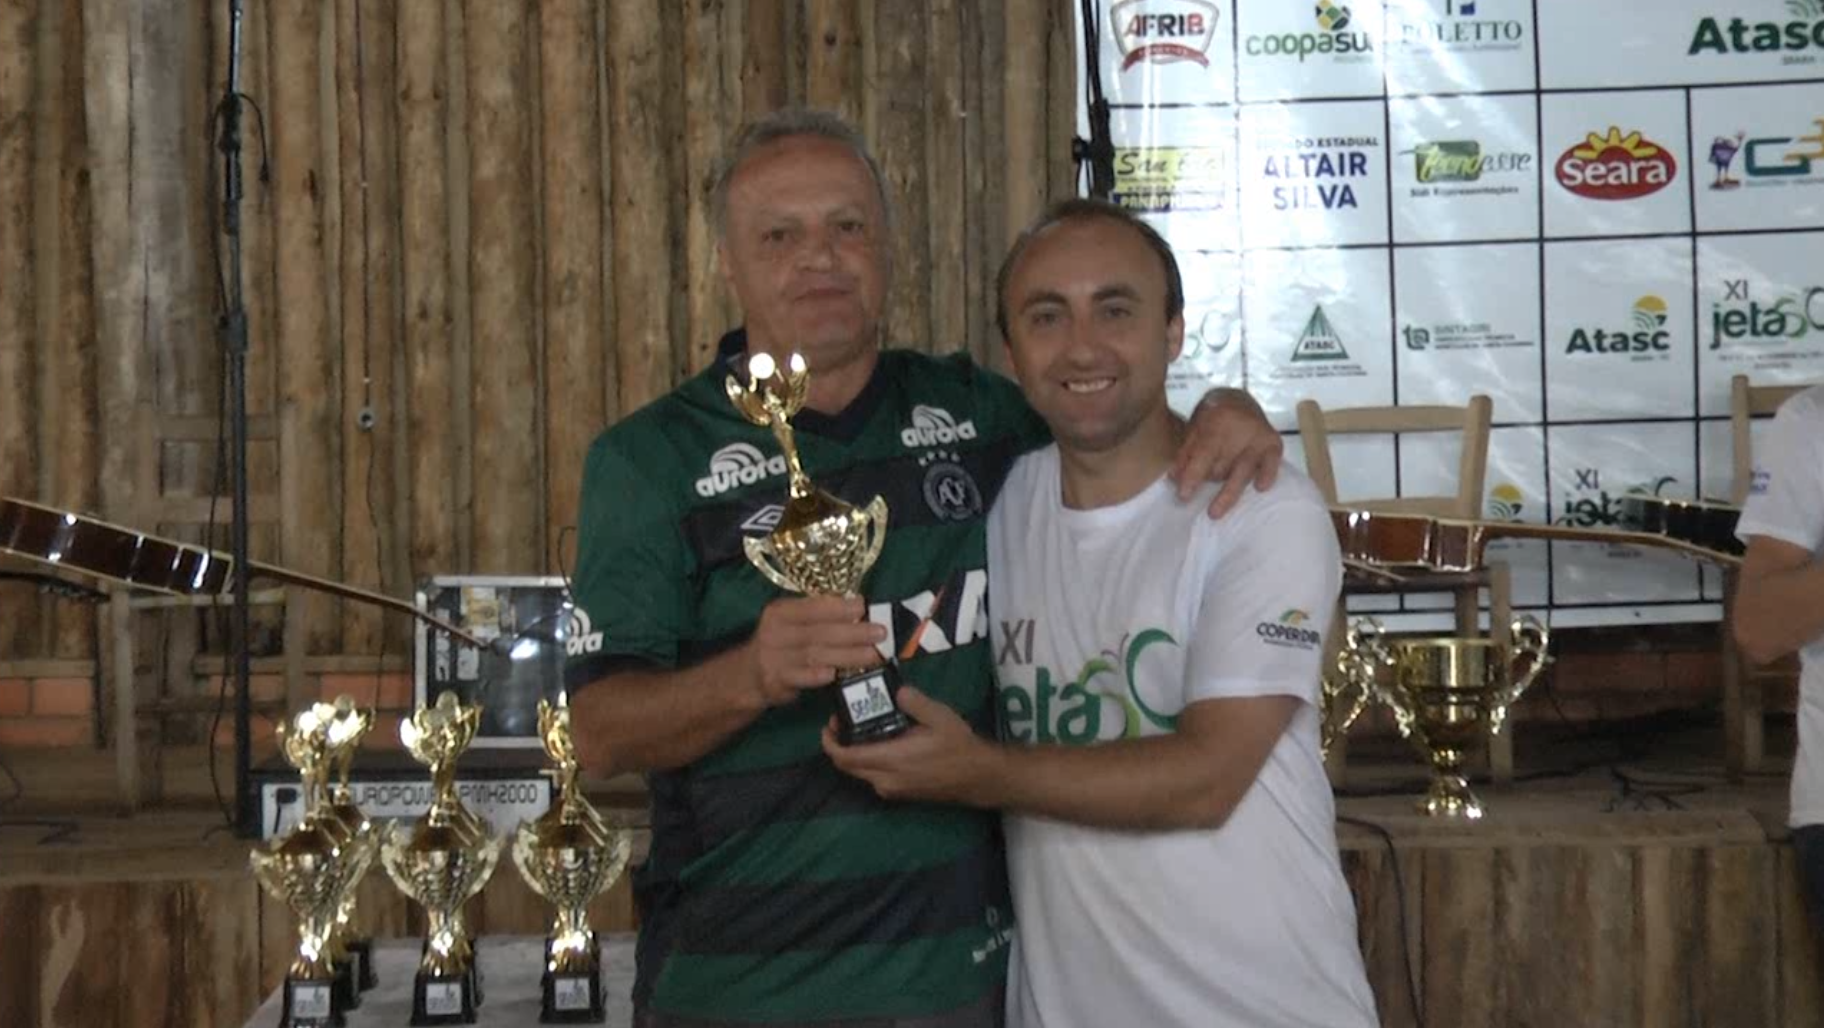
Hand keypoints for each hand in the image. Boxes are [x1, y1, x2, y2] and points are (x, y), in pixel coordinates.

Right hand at [745, 595, 886, 707]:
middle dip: (853, 632)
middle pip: (819, 632)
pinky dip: (816, 676)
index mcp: (781, 612)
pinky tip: (835, 674)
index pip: (812, 607)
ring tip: (874, 655)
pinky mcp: (775, 680)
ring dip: (848, 655)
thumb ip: (819, 617)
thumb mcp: (793, 623)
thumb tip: (859, 608)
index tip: (863, 606)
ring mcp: (774, 657)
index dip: (838, 607)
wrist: (749, 675)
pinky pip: (799, 677)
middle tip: (881, 633)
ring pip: (816, 655)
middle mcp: (776, 632)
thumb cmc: (783, 643)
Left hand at [822, 687, 999, 804]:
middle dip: (838, 746)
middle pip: (848, 767)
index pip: (846, 758)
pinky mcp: (899, 792)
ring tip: (859, 729)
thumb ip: (914, 702)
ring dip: (852, 754)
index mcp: (891, 761)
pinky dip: (867, 760)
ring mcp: (892, 789)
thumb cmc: (958, 747)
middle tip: (842, 721)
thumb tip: (896, 691)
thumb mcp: (939, 716)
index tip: (828, 724)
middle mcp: (885, 780)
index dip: (830, 743)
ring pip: (859, 773)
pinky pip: (873, 777)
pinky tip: (878, 742)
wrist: (978, 777)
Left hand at [1171, 387, 1282, 517]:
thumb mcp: (1194, 427)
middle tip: (1198, 505)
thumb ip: (1185, 452)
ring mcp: (1258, 437)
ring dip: (1228, 493)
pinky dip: (1267, 475)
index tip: (1184, 496)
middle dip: (1209, 482)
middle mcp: (1240, 430)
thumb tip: (1174, 478)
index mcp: (1217, 423)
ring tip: (1215, 512)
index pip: (1204, 455)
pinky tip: (1260, 487)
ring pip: (1243, 471)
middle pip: (1223, 466)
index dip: (1193, 476)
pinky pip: (1272, 463)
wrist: (1239, 395)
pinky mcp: (1274, 442)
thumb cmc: (1212, 415)